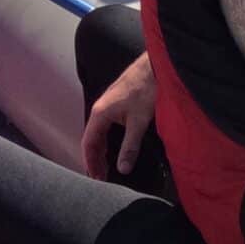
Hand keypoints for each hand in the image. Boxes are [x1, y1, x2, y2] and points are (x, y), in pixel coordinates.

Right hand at [81, 52, 155, 178]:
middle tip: (100, 177)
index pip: (88, 143)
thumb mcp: (139, 122)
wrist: (156, 66)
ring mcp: (108, 103)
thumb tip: (123, 168)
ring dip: (101, 149)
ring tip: (105, 166)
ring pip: (99, 131)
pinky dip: (107, 139)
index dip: (90, 162)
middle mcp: (100, 107)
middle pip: (91, 138)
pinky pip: (106, 125)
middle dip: (94, 158)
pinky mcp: (117, 101)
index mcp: (100, 113)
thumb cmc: (146, 89)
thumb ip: (130, 147)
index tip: (95, 177)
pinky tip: (114, 146)